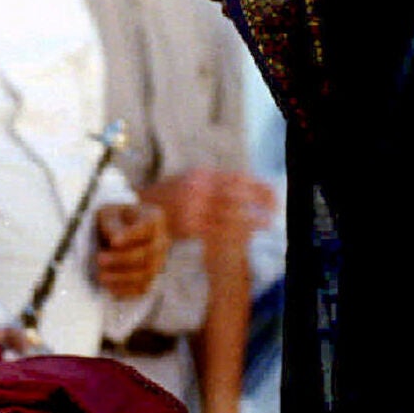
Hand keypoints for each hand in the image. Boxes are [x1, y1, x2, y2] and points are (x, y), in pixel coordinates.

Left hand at [93, 201, 167, 297]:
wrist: (127, 229)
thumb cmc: (116, 220)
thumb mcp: (111, 214)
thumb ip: (113, 225)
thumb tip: (115, 241)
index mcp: (153, 219)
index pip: (146, 227)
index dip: (130, 236)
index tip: (113, 242)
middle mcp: (161, 241)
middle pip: (147, 253)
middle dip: (121, 259)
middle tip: (100, 259)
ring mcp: (158, 261)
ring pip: (146, 273)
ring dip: (122, 277)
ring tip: (101, 276)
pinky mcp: (150, 277)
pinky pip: (142, 288)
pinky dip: (126, 290)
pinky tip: (109, 288)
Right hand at [140, 169, 276, 243]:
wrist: (139, 211)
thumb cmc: (169, 196)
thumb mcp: (190, 179)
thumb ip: (214, 181)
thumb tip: (245, 184)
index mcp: (202, 175)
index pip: (239, 178)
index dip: (259, 187)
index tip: (273, 197)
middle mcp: (199, 188)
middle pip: (238, 195)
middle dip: (260, 204)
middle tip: (274, 213)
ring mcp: (193, 208)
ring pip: (231, 215)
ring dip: (252, 221)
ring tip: (266, 225)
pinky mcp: (189, 227)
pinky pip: (218, 232)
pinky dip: (235, 235)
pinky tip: (246, 237)